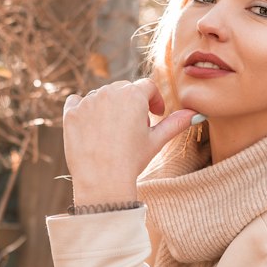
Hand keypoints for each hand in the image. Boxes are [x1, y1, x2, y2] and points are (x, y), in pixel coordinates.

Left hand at [62, 78, 199, 205]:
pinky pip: (76, 102)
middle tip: (134, 128)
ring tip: (113, 132)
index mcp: (134, 95)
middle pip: (124, 89)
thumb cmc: (132, 160)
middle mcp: (109, 92)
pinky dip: (83, 110)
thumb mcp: (156, 141)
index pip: (147, 86)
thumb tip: (196, 114)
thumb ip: (175, 124)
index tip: (155, 114)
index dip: (154, 100)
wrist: (102, 180)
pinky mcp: (70, 113)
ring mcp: (87, 101)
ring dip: (108, 107)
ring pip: (101, 96)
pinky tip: (91, 127)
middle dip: (131, 104)